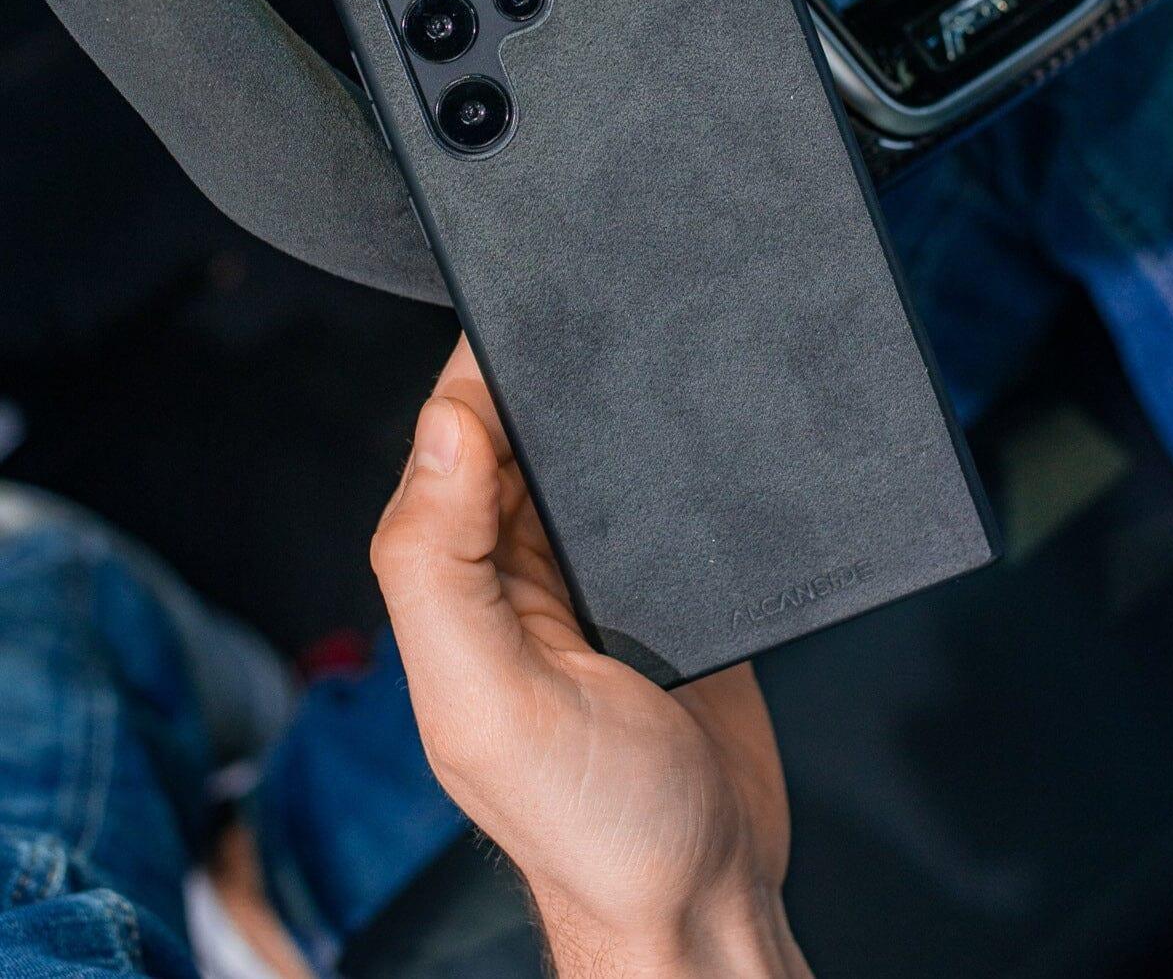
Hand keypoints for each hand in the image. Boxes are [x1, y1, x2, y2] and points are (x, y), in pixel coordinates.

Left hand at [371, 336, 810, 977]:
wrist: (707, 891)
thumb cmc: (592, 824)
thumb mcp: (490, 703)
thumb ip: (443, 567)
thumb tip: (444, 430)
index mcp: (457, 583)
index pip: (453, 441)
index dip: (479, 368)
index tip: (522, 304)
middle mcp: (516, 572)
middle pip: (523, 435)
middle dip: (550, 375)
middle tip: (601, 312)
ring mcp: (593, 580)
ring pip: (591, 459)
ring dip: (613, 412)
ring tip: (652, 348)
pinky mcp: (664, 592)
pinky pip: (660, 501)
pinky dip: (671, 461)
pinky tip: (696, 428)